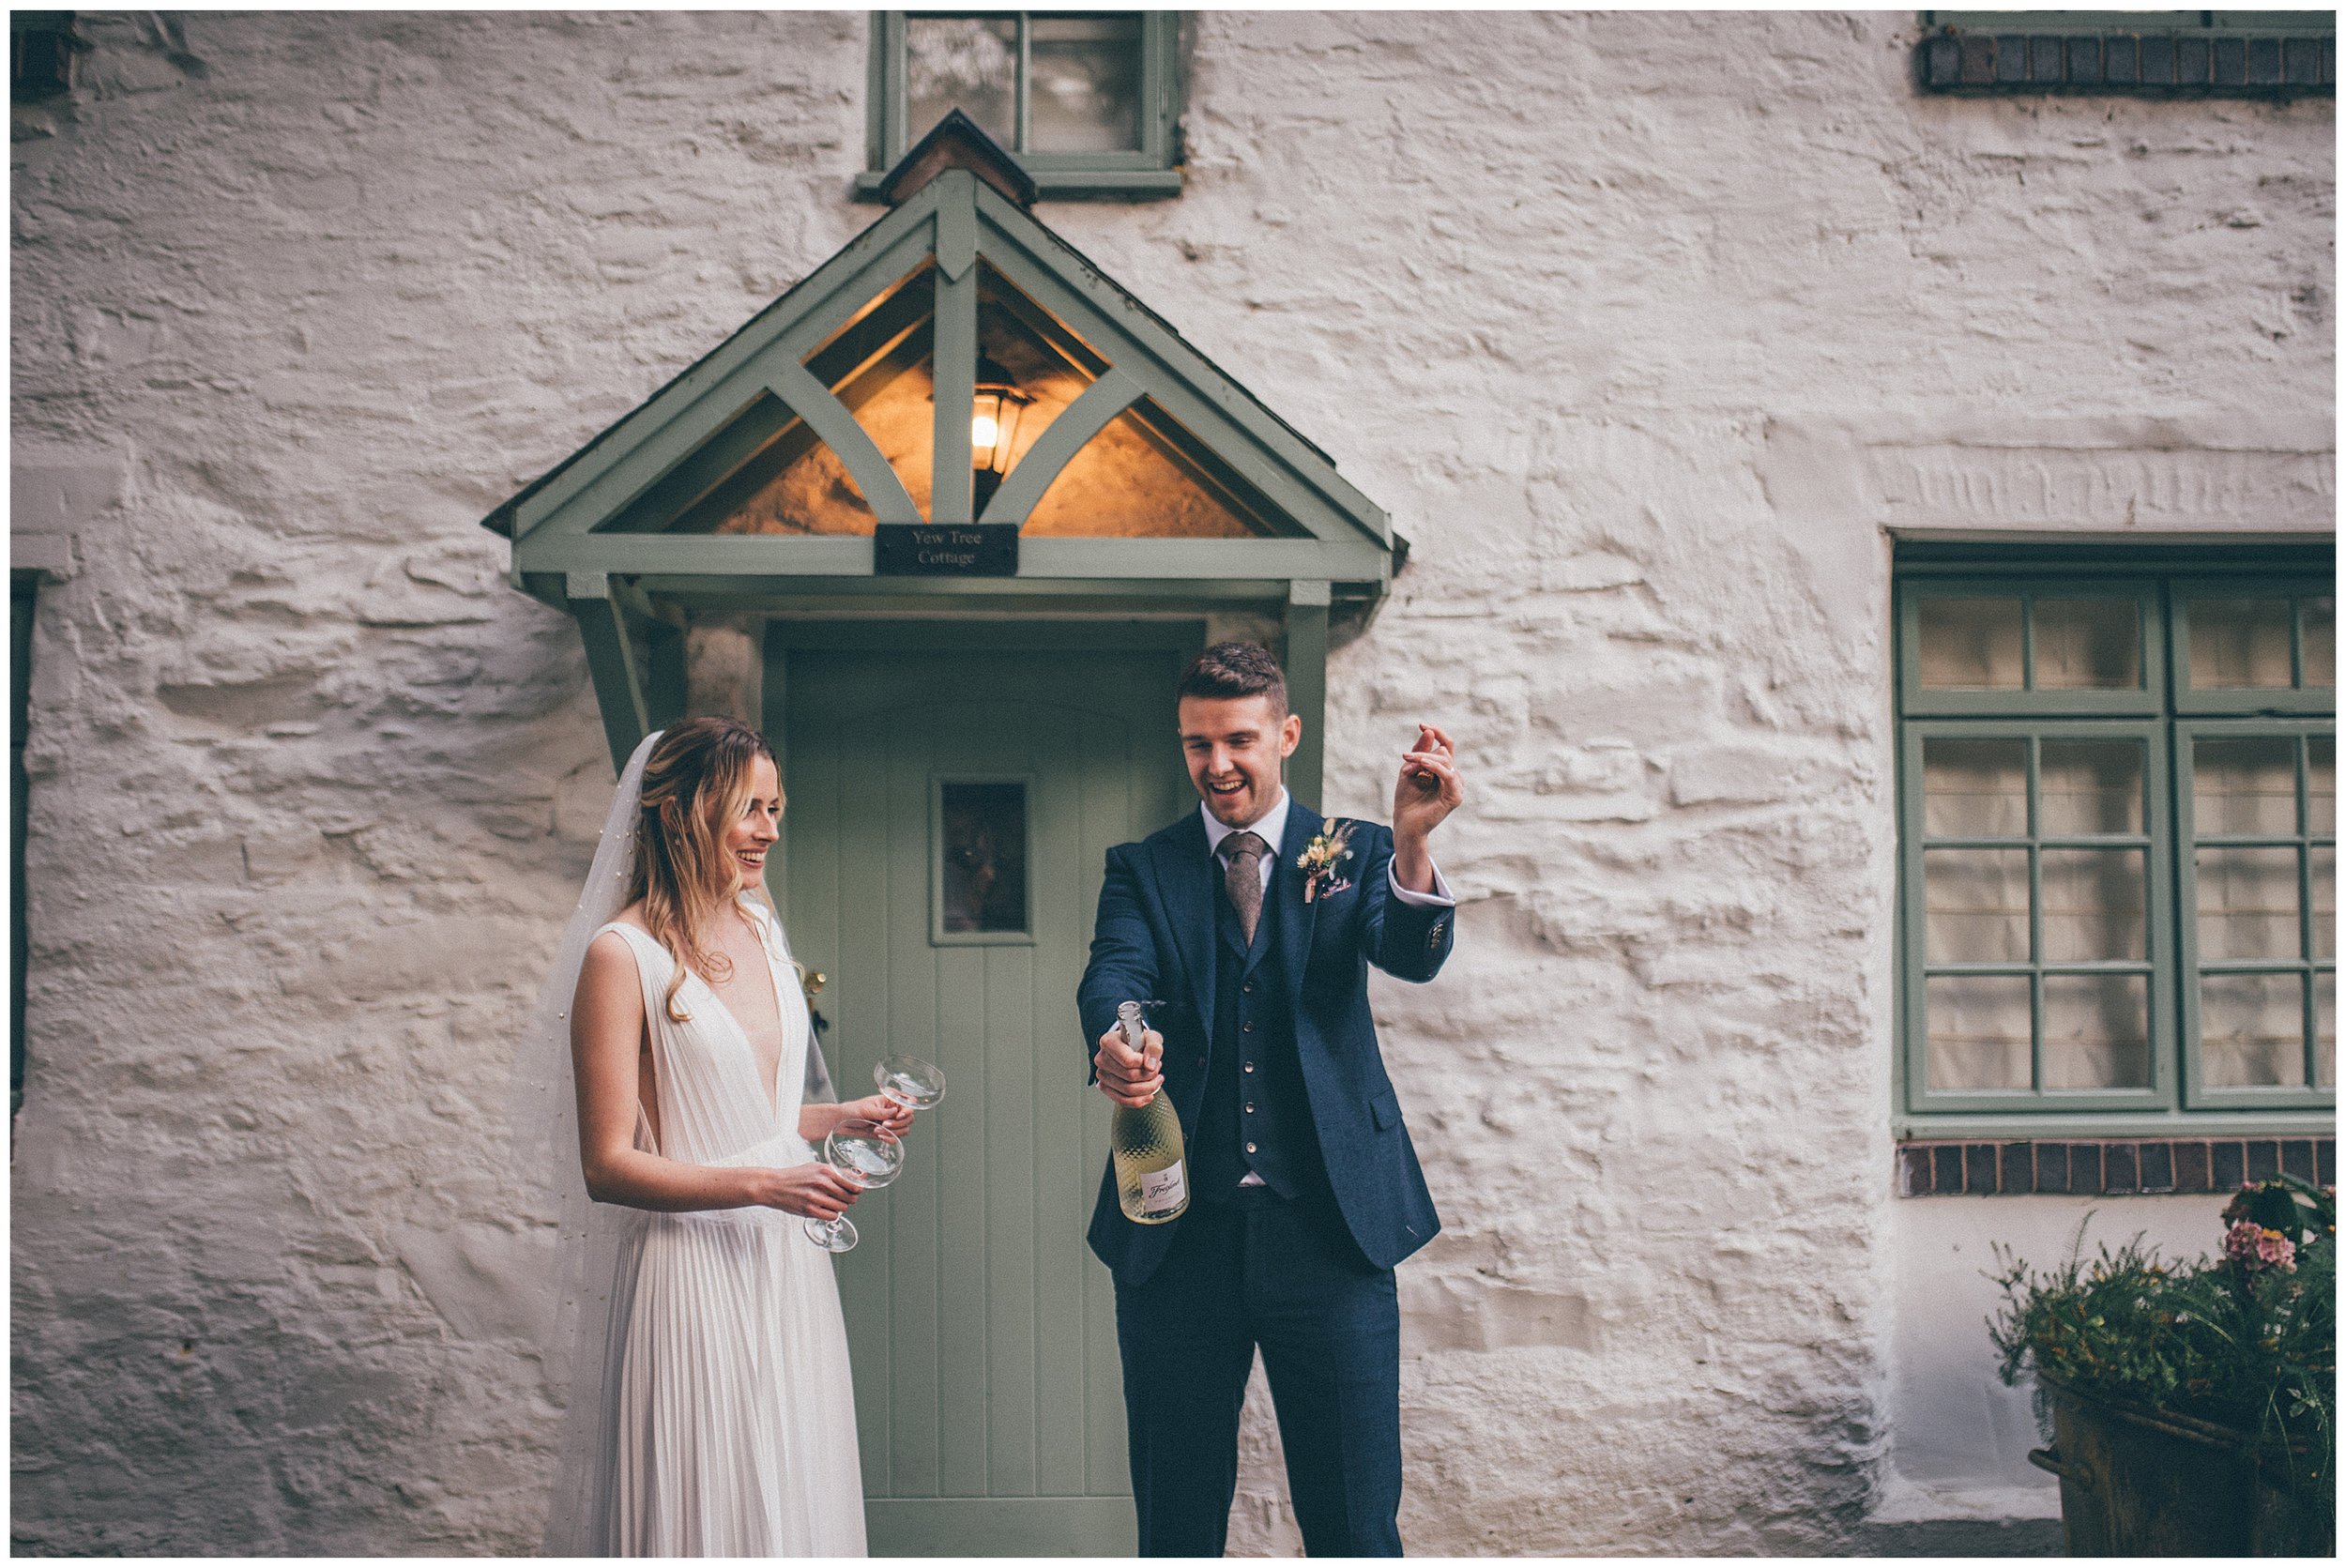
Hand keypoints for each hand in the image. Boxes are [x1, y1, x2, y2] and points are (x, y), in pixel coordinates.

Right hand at [747, 1163, 863, 1221]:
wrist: (774, 1185)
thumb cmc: (796, 1176)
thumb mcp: (816, 1167)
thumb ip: (836, 1172)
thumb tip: (860, 1176)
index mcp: (825, 1170)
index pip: (853, 1182)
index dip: (858, 1188)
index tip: (857, 1190)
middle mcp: (821, 1183)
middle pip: (849, 1196)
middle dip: (850, 1198)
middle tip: (844, 1198)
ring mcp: (815, 1197)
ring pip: (842, 1207)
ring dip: (841, 1207)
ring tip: (833, 1203)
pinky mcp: (809, 1210)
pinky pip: (832, 1216)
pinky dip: (832, 1214)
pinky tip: (826, 1209)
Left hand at [841, 1091, 913, 1137]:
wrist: (842, 1122)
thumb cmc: (852, 1110)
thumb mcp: (868, 1109)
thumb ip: (882, 1112)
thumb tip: (895, 1111)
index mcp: (891, 1100)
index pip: (908, 1103)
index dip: (907, 1110)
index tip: (898, 1115)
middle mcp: (893, 1111)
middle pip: (909, 1119)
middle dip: (898, 1123)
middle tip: (885, 1124)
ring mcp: (891, 1123)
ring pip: (904, 1130)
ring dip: (893, 1132)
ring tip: (877, 1130)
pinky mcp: (887, 1133)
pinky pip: (896, 1138)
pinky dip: (889, 1139)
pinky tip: (880, 1136)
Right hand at [1094, 1024, 1162, 1108]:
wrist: (1132, 1047)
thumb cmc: (1139, 1040)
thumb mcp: (1151, 1037)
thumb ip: (1153, 1047)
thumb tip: (1149, 1066)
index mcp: (1108, 1042)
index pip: (1128, 1061)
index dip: (1145, 1064)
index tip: (1152, 1060)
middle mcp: (1101, 1058)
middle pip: (1130, 1077)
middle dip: (1150, 1076)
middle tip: (1157, 1069)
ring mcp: (1102, 1074)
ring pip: (1128, 1091)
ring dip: (1148, 1088)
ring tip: (1155, 1079)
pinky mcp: (1105, 1087)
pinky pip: (1122, 1101)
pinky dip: (1139, 1100)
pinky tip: (1149, 1094)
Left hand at [1392, 722, 1463, 844]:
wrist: (1405, 823)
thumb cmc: (1407, 799)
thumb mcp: (1409, 769)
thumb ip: (1420, 751)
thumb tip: (1429, 730)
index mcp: (1443, 770)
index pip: (1446, 745)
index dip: (1438, 732)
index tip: (1421, 724)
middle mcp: (1452, 776)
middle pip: (1443, 752)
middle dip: (1422, 753)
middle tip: (1404, 757)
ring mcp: (1456, 787)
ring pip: (1445, 761)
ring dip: (1425, 759)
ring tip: (1408, 762)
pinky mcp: (1455, 797)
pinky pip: (1449, 775)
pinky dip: (1435, 767)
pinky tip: (1423, 764)